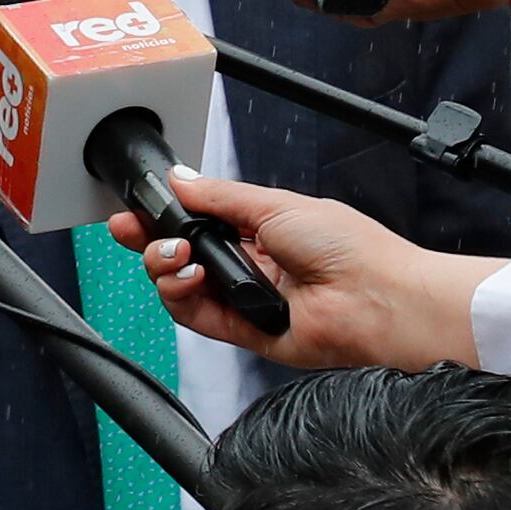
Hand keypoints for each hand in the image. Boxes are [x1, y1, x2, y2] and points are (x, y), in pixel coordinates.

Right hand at [138, 167, 496, 368]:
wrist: (377, 298)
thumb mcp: (276, 204)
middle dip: (150, 240)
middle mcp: (249, 264)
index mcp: (260, 228)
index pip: (197, 221)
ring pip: (179, 286)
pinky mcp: (243, 331)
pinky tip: (191, 276)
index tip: (136, 209)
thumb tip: (180, 178)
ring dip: (165, 266)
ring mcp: (244, 297)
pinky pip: (195, 316)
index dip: (164, 216)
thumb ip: (220, 196)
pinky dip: (181, 295)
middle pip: (179, 254)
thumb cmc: (350, 248)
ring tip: (178, 253)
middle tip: (133, 230)